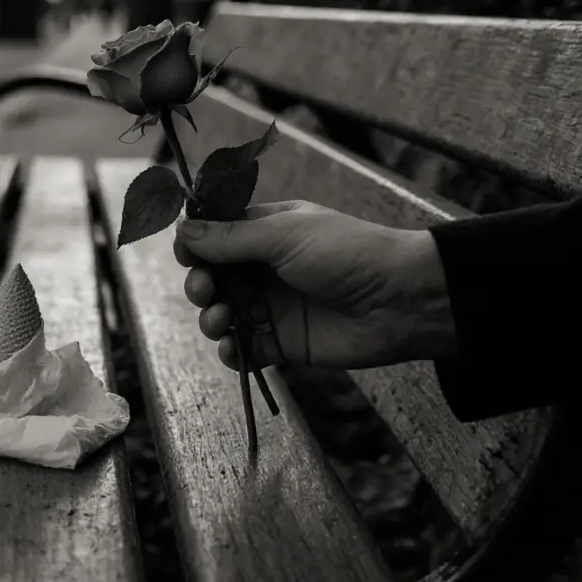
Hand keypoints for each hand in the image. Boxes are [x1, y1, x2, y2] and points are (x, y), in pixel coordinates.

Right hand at [173, 201, 457, 370]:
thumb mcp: (284, 235)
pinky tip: (233, 348)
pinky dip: (232, 351)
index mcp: (267, 231)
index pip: (217, 236)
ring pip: (224, 314)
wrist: (399, 300)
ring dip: (213, 318)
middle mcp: (267, 268)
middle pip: (214, 277)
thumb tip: (182, 231)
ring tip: (222, 320)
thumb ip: (230, 237)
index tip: (187, 256)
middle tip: (206, 291)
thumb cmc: (346, 253)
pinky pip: (246, 349)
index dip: (196, 246)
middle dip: (201, 285)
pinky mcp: (284, 343)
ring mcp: (274, 306)